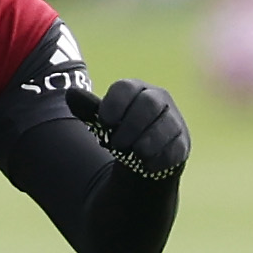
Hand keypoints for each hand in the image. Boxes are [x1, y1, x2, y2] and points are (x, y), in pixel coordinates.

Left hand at [65, 78, 188, 181]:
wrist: (141, 161)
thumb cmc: (121, 134)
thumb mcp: (104, 121)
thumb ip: (88, 108)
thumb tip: (70, 93)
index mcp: (137, 90)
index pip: (126, 88)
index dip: (113, 105)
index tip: (104, 122)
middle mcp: (160, 100)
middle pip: (149, 103)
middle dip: (130, 126)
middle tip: (116, 144)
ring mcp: (174, 121)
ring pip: (165, 126)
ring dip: (143, 144)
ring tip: (132, 155)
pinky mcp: (182, 144)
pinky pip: (174, 149)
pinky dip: (157, 159)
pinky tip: (146, 165)